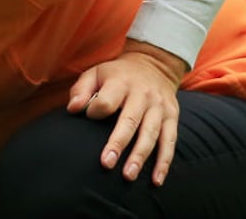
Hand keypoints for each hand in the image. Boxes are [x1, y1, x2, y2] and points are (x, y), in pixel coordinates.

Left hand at [66, 39, 186, 185]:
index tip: (88, 117)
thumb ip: (81, 90)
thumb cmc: (116, 74)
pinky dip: (164, 162)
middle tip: (106, 164)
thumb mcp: (96, 73)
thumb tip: (73, 109)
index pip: (106, 101)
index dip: (95, 111)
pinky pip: (170, 142)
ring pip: (151, 134)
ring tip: (128, 176)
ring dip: (140, 157)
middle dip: (118, 144)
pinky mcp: (172, 117)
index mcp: (121, 83)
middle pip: (130, 121)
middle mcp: (143, 95)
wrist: (154, 64)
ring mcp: (159, 108)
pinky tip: (156, 180)